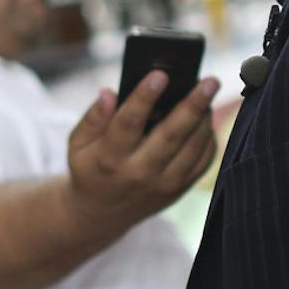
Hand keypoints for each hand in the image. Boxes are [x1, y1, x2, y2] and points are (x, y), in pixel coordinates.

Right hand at [65, 72, 219, 230]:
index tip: (159, 74)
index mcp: (109, 159)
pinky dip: (208, 136)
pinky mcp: (179, 190)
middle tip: (210, 80)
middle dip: (192, 105)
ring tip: (208, 90)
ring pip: (193, 147)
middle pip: (171, 135)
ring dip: (205, 117)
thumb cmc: (91, 167)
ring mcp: (163, 185)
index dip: (144, 97)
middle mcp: (139, 174)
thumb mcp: (78, 144)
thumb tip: (108, 93)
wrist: (102, 214)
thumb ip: (92, 118)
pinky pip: (203, 161)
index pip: (128, 123)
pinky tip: (205, 116)